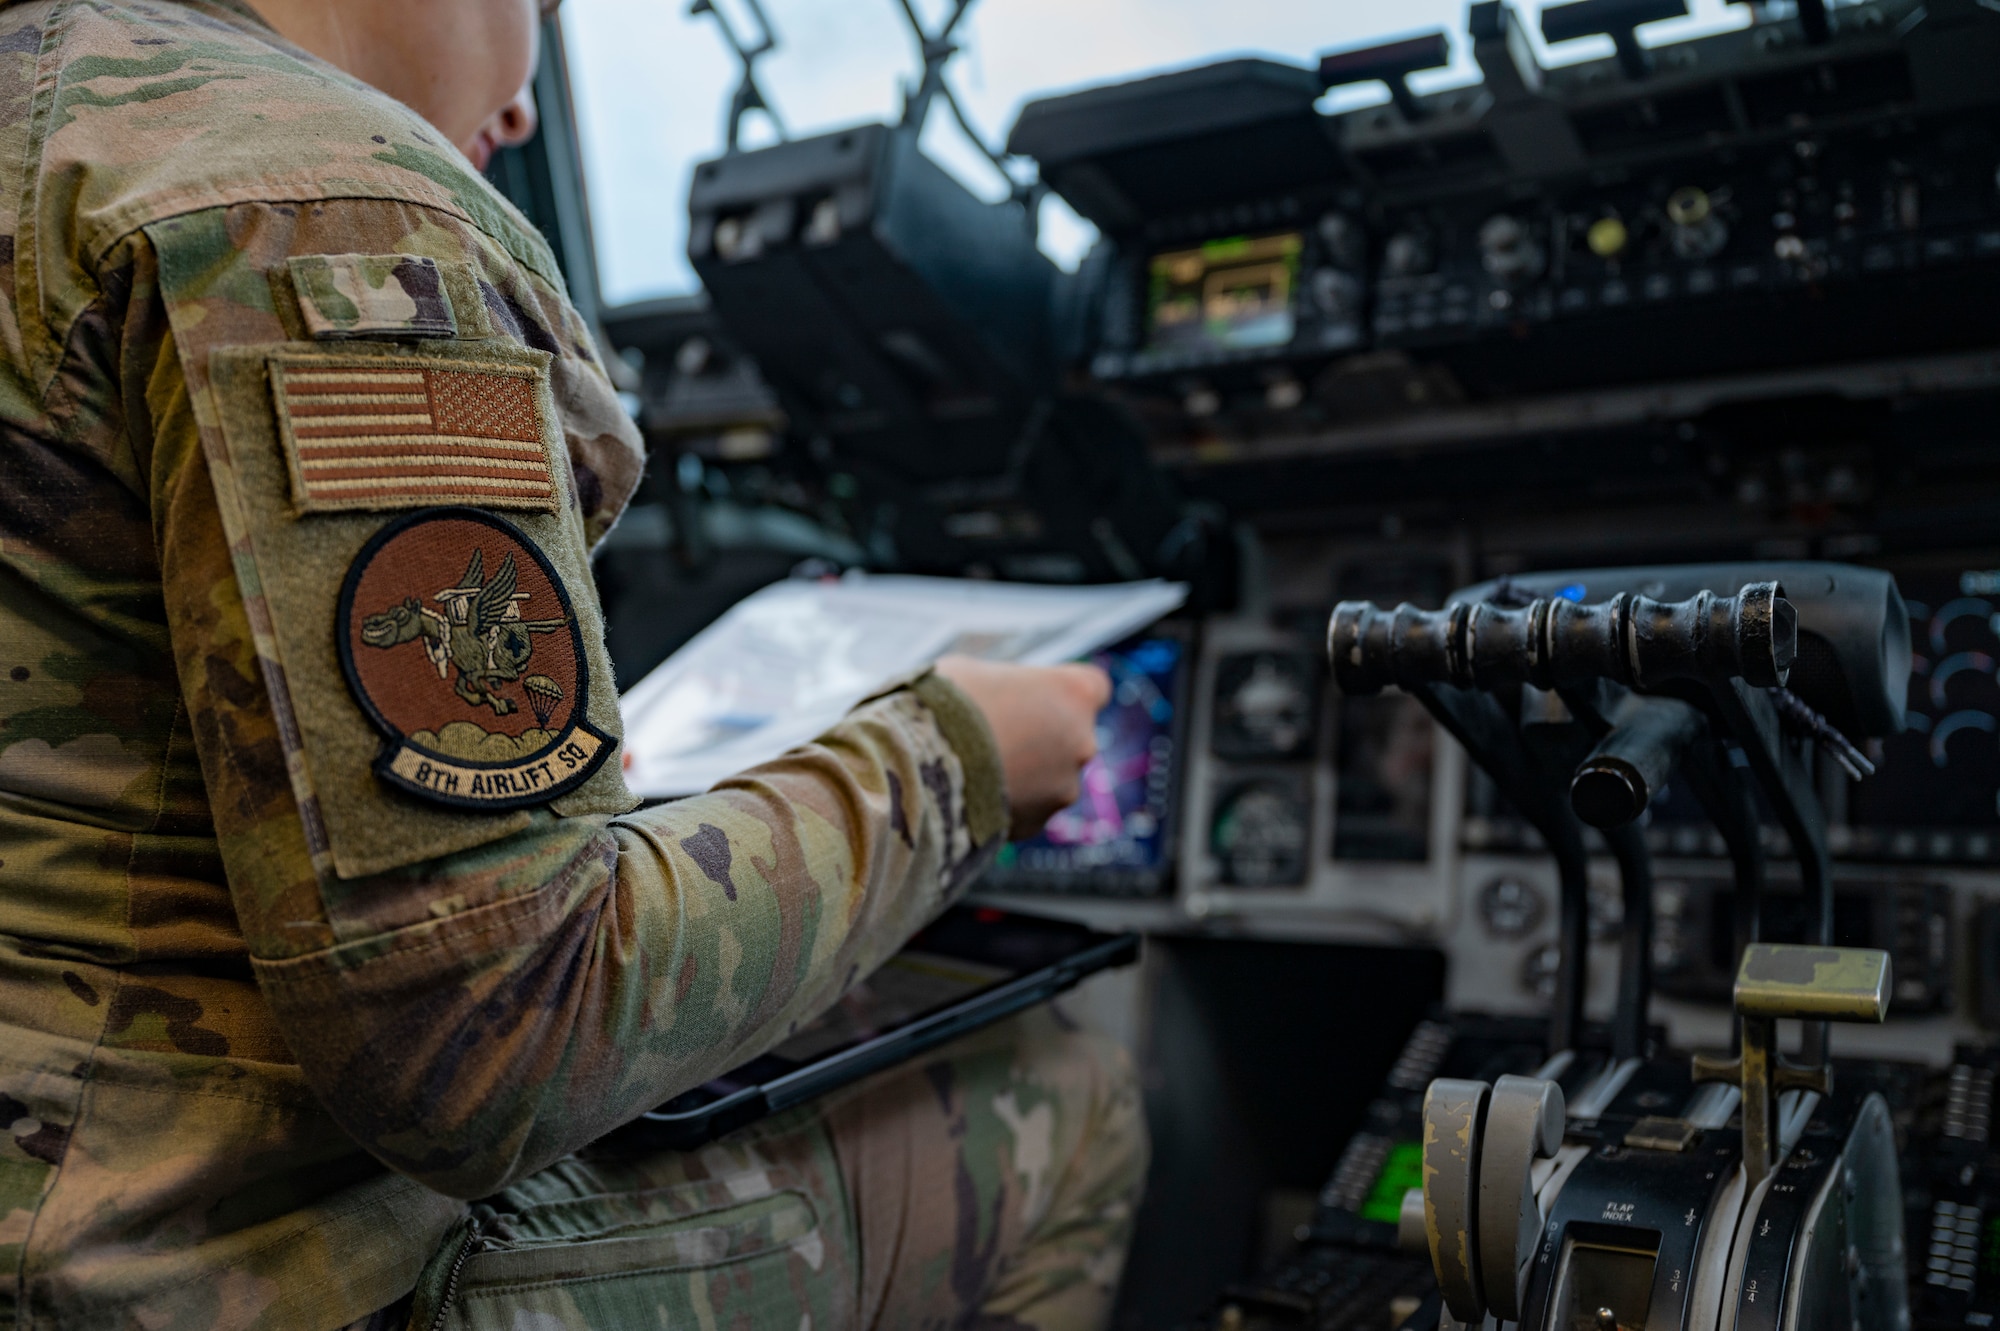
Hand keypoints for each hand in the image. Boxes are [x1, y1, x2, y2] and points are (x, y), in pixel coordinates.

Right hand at [934, 656, 1109, 839]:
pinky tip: (970, 791)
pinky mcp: (1038, 824)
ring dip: (1024, 772)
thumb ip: (1006, 685)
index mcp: (1074, 693)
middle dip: (1040, 734)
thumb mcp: (974, 672)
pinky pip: (1028, 808)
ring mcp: (1064, 788)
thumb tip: (1001, 696)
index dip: (1063, 691)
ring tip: (974, 765)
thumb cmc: (944, 705)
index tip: (1037, 695)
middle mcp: (1082, 742)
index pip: (1093, 686)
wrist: (915, 768)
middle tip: (994, 731)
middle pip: (1071, 734)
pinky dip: (1007, 802)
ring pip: (1050, 776)